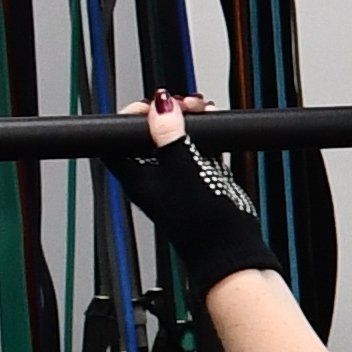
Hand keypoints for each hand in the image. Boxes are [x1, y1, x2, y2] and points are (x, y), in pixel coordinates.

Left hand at [122, 96, 271, 291]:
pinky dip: (207, 137)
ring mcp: (179, 179)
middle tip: (186, 105)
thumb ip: (169, 132)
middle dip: (168, 112)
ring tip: (203, 111)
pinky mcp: (201, 181)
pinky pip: (200, 152)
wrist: (230, 248)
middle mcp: (154, 176)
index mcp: (137, 174)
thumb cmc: (199, 221)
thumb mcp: (181, 166)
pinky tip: (217, 131)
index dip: (135, 114)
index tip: (156, 102)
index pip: (121, 136)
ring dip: (189, 122)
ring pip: (177, 140)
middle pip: (151, 133)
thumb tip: (160, 105)